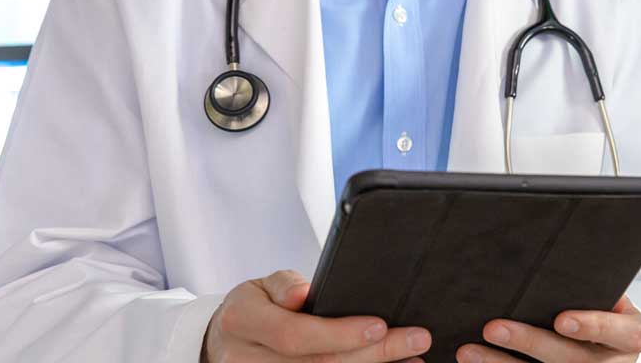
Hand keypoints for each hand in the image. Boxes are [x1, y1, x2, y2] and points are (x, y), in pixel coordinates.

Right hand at [202, 269, 431, 361]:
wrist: (224, 341)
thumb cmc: (256, 307)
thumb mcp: (263, 285)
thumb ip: (284, 286)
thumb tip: (301, 294)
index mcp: (242, 322)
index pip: (293, 334)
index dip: (338, 333)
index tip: (380, 326)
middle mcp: (244, 360)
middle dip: (372, 354)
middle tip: (416, 339)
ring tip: (411, 360)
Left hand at [456, 295, 640, 362]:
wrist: (606, 346)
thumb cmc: (604, 309)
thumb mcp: (609, 296)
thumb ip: (591, 284)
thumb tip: (556, 249)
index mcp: (631, 336)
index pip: (621, 332)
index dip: (592, 326)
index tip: (561, 319)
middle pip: (572, 360)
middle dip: (530, 342)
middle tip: (494, 327)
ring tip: (469, 350)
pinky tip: (476, 362)